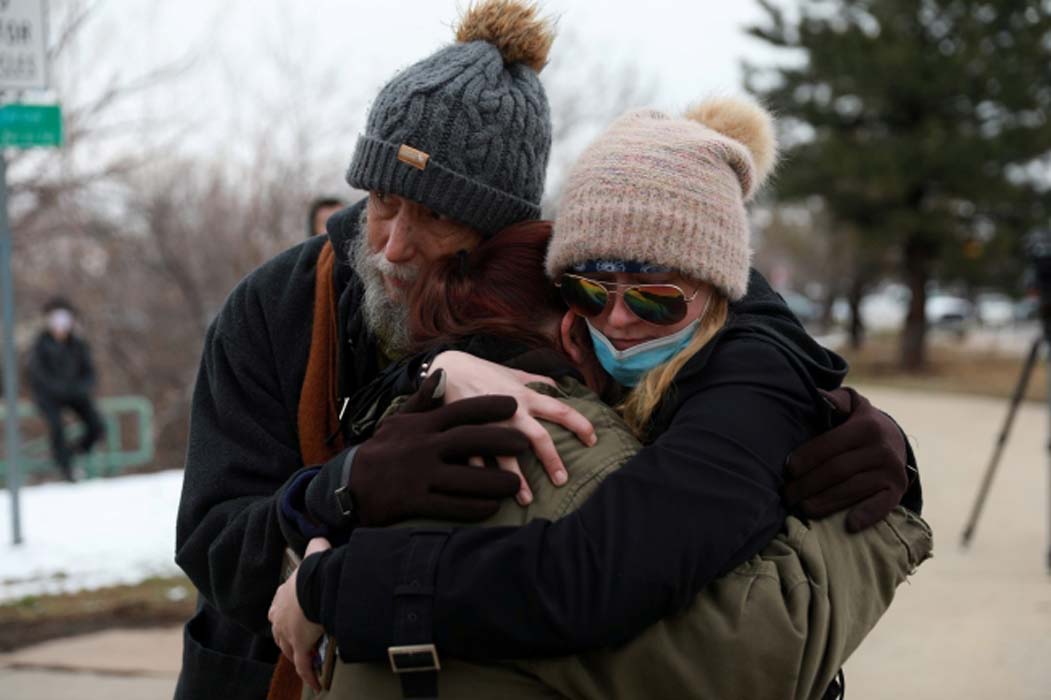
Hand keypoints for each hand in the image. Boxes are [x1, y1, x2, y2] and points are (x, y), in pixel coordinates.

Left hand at [269, 537, 330, 691]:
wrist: (315, 585)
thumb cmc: (314, 569)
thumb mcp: (314, 551)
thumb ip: (316, 544)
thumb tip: (320, 536)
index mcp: (281, 597)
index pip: (276, 610)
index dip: (282, 617)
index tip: (289, 621)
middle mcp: (280, 617)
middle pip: (280, 634)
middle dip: (287, 640)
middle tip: (297, 645)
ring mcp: (289, 634)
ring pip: (290, 651)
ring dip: (297, 657)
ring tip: (307, 663)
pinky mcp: (300, 647)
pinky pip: (304, 665)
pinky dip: (309, 675)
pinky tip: (316, 683)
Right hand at [350, 370, 525, 524]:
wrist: (348, 484)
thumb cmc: (381, 450)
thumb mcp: (398, 420)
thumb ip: (423, 400)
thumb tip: (440, 374)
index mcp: (421, 425)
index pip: (459, 410)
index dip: (489, 406)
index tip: (513, 404)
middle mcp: (422, 447)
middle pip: (469, 440)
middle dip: (501, 440)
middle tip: (526, 442)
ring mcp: (419, 475)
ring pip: (466, 478)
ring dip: (495, 481)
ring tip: (517, 484)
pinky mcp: (415, 502)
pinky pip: (452, 506)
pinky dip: (475, 507)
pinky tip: (492, 507)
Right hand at [430, 351, 596, 503]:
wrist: (448, 368)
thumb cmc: (484, 371)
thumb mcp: (514, 372)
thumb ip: (538, 381)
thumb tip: (560, 388)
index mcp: (526, 396)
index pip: (561, 410)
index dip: (580, 425)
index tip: (593, 440)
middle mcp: (511, 411)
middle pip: (538, 438)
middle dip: (552, 460)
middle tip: (562, 480)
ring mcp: (489, 424)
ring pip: (507, 455)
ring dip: (517, 479)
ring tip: (526, 499)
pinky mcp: (467, 432)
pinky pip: (475, 458)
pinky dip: (483, 475)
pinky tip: (490, 494)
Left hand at [784, 387, 909, 531]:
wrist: (895, 439)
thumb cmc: (860, 422)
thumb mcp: (852, 404)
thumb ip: (836, 399)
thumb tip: (818, 395)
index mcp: (866, 426)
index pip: (829, 446)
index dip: (806, 458)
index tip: (788, 470)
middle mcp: (881, 448)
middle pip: (836, 471)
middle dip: (808, 484)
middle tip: (787, 495)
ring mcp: (891, 470)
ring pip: (852, 489)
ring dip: (824, 502)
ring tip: (802, 508)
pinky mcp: (898, 489)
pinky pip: (882, 505)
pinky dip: (866, 515)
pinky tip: (848, 525)